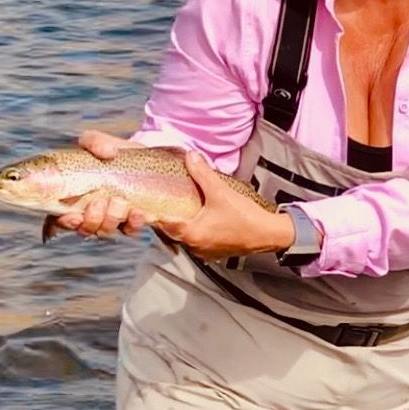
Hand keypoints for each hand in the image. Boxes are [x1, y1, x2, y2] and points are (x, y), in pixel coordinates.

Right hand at [55, 129, 146, 238]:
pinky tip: (138, 212)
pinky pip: (130, 230)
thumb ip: (95, 141)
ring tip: (120, 202)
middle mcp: (91, 212)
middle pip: (84, 228)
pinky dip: (133, 222)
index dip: (64, 221)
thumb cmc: (119, 155)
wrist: (151, 163)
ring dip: (111, 218)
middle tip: (98, 202)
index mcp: (75, 196)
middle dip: (90, 219)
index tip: (73, 216)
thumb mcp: (104, 143)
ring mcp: (112, 219)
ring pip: (104, 231)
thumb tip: (106, 152)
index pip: (60, 218)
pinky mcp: (132, 223)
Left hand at [156, 150, 293, 261]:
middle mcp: (194, 245)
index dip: (151, 213)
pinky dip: (193, 230)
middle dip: (165, 218)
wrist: (268, 235)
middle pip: (170, 231)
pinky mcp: (213, 252)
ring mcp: (203, 251)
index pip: (162, 223)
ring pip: (183, 237)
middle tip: (157, 204)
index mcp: (191, 232)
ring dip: (179, 225)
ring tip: (177, 210)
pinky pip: (196, 241)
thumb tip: (190, 156)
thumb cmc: (245, 217)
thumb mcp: (221, 192)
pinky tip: (198, 220)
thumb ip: (203, 174)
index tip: (140, 205)